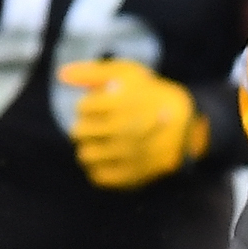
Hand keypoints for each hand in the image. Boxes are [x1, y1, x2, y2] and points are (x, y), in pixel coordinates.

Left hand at [60, 59, 206, 188]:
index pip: (83, 108)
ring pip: (86, 155)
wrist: (187, 122)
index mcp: (119, 103)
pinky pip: (99, 176)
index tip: (104, 105)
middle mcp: (122, 129)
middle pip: (79, 132)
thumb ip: (92, 72)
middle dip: (86, 126)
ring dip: (89, 148)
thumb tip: (60, 74)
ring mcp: (127, 154)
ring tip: (101, 142)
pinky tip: (107, 158)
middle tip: (99, 125)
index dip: (89, 105)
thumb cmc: (151, 94)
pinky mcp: (132, 174)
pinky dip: (99, 168)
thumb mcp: (126, 73)